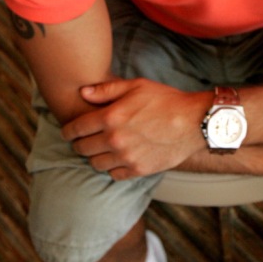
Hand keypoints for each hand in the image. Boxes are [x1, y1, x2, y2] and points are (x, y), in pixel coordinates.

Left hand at [60, 77, 205, 178]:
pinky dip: (112, 168)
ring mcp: (126, 157)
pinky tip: (117, 159)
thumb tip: (83, 92)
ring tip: (101, 150)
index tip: (69, 132)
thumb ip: (107, 90)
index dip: (68, 131)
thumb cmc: (166, 100)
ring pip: (95, 164)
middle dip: (79, 144)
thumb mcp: (136, 86)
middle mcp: (115, 139)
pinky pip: (114, 175)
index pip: (76, 129)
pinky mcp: (138, 169)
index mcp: (111, 117)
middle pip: (82, 148)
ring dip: (94, 157)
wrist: (194, 121)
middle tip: (83, 140)